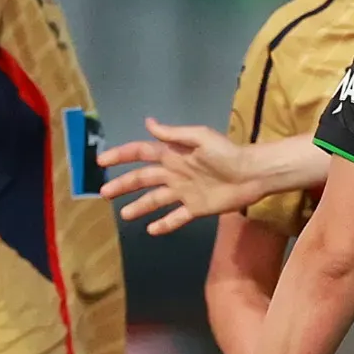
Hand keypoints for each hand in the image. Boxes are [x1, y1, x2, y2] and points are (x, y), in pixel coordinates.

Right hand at [98, 118, 264, 235]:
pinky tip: (151, 230)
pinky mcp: (196, 209)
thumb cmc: (227, 153)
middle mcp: (175, 173)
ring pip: (156, 200)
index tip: (101, 161)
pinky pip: (176, 218)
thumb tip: (148, 123)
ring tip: (124, 215)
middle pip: (143, 179)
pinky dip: (164, 224)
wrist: (252, 174)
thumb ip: (174, 134)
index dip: (121, 156)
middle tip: (104, 193)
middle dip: (123, 185)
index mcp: (174, 154)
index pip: (141, 153)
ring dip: (139, 207)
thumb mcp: (200, 138)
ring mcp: (184, 192)